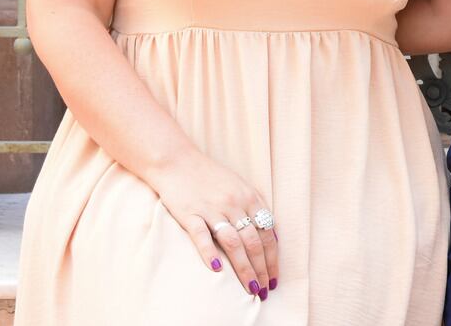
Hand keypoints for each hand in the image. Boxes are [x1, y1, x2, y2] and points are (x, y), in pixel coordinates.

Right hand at [151, 152, 279, 298]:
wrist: (177, 160)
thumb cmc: (209, 176)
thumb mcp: (239, 186)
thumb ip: (254, 207)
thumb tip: (271, 235)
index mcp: (249, 196)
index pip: (267, 232)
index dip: (272, 258)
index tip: (274, 277)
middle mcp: (234, 203)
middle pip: (253, 241)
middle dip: (262, 269)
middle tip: (264, 290)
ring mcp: (212, 209)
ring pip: (233, 243)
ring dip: (244, 269)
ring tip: (250, 289)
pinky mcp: (190, 213)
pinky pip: (202, 236)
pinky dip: (210, 254)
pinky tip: (217, 271)